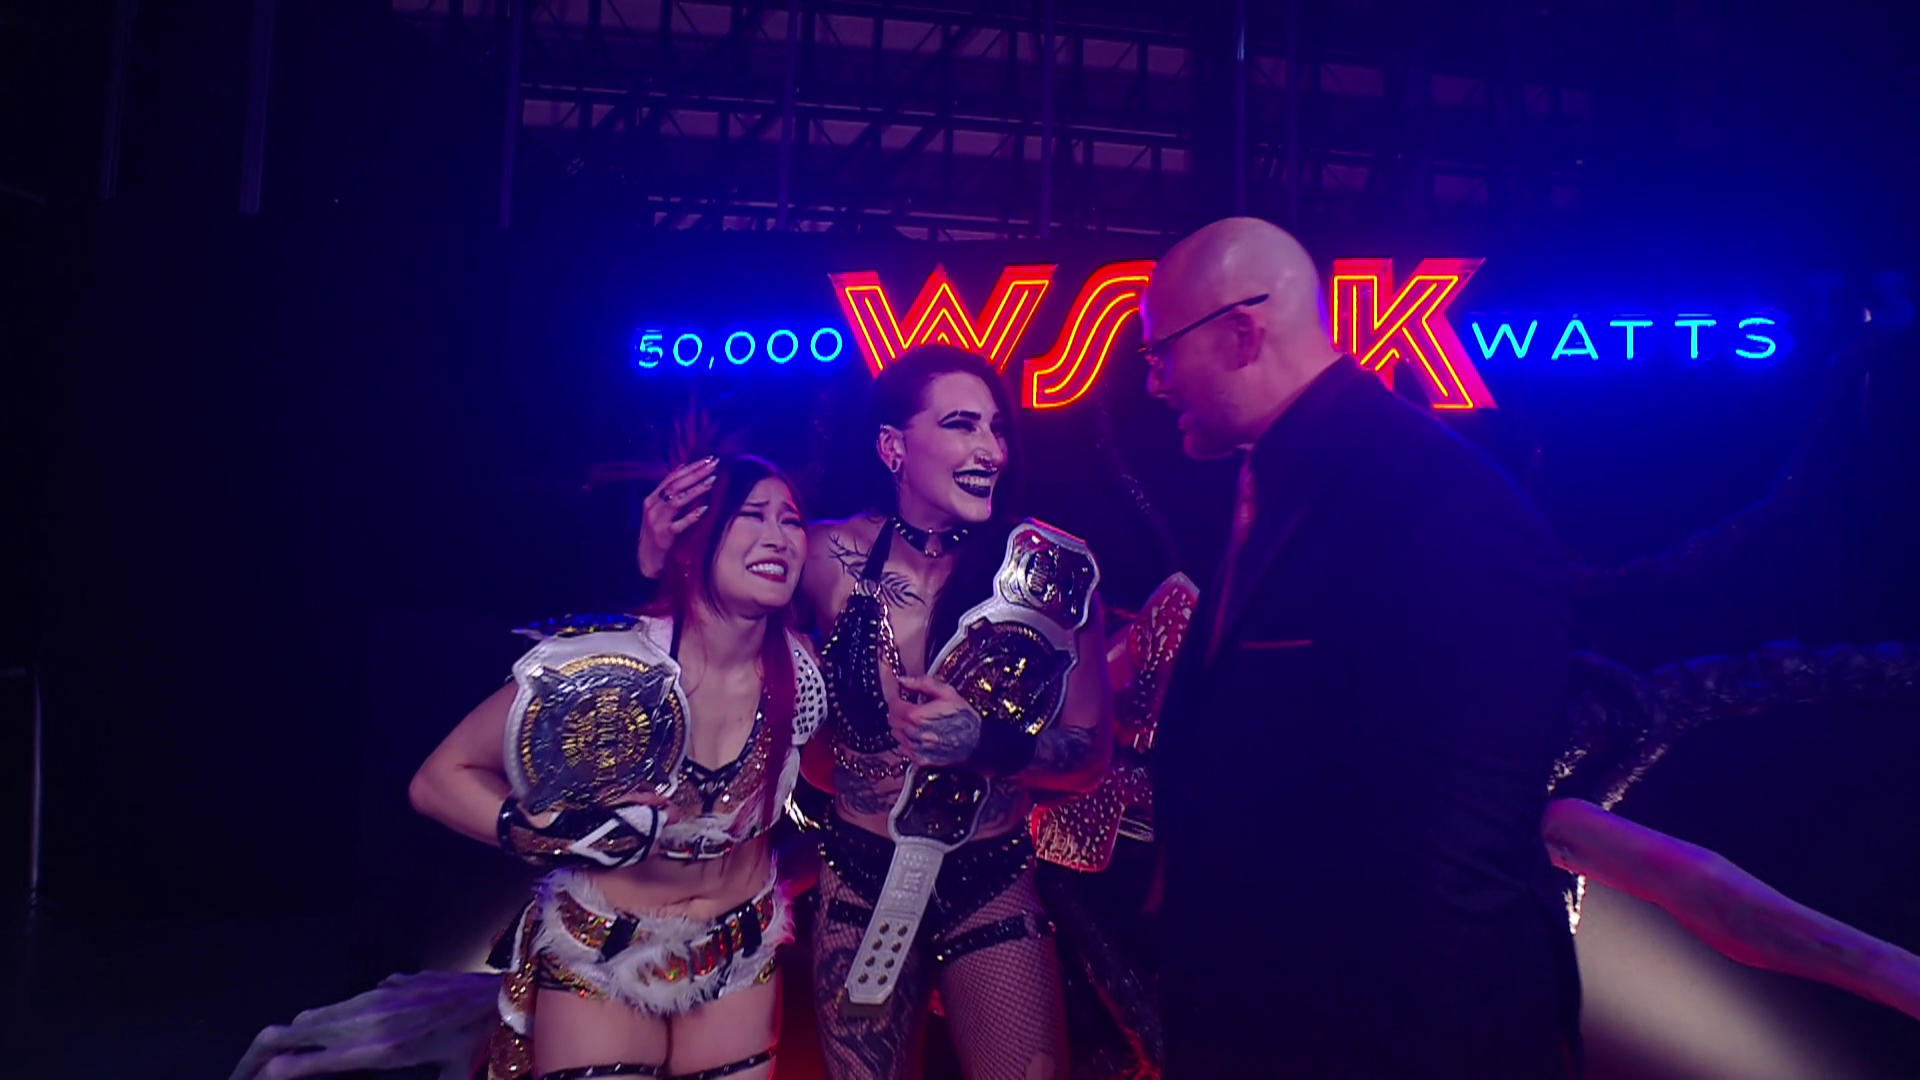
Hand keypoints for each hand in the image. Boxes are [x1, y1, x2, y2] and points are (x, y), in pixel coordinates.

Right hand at [638, 457, 718, 577]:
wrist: (647, 560)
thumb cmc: (657, 532)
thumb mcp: (659, 509)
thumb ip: (669, 490)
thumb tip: (682, 467)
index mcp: (652, 499)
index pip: (671, 477)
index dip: (690, 467)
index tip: (708, 459)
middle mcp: (652, 507)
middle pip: (675, 486)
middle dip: (696, 473)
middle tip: (714, 464)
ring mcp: (657, 521)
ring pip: (677, 501)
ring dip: (696, 490)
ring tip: (712, 481)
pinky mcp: (664, 536)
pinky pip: (679, 524)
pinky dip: (692, 516)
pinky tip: (705, 508)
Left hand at [889, 674, 983, 767]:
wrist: (976, 741)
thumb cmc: (963, 717)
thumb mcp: (947, 692)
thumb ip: (923, 683)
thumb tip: (904, 680)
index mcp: (918, 715)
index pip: (893, 706)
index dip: (896, 699)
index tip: (901, 697)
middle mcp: (915, 733)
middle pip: (892, 721)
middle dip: (897, 712)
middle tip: (907, 708)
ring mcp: (917, 748)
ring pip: (896, 735)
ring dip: (901, 727)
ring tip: (914, 722)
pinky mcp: (920, 759)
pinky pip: (902, 749)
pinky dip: (905, 741)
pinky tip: (917, 735)